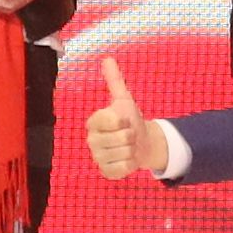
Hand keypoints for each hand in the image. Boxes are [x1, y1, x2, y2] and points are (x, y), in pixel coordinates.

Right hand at [78, 62, 176, 184]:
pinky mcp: (106, 172)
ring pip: (125, 153)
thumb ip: (115, 81)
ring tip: (129, 146)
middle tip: (128, 134)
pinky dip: (131, 164)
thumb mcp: (124, 100)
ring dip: (133, 150)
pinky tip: (128, 159)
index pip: (113, 120)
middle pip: (122, 138)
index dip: (125, 119)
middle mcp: (91, 140)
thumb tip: (107, 59)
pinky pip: (124, 168)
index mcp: (93, 122)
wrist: (141, 143)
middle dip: (132, 135)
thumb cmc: (130, 120)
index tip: (124, 119)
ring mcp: (97, 158)